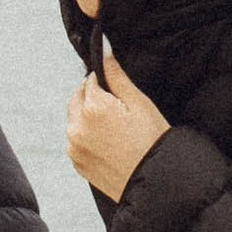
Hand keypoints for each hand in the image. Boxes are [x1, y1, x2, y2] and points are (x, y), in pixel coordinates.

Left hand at [67, 43, 169, 201]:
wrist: (157, 184)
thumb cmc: (153, 141)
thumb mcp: (139, 103)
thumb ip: (115, 74)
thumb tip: (102, 47)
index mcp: (91, 108)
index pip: (91, 81)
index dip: (107, 85)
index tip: (121, 96)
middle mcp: (76, 127)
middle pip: (78, 99)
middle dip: (93, 99)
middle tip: (120, 112)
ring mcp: (74, 147)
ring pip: (76, 120)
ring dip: (89, 119)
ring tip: (117, 131)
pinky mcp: (77, 163)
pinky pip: (77, 141)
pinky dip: (88, 138)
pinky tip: (111, 145)